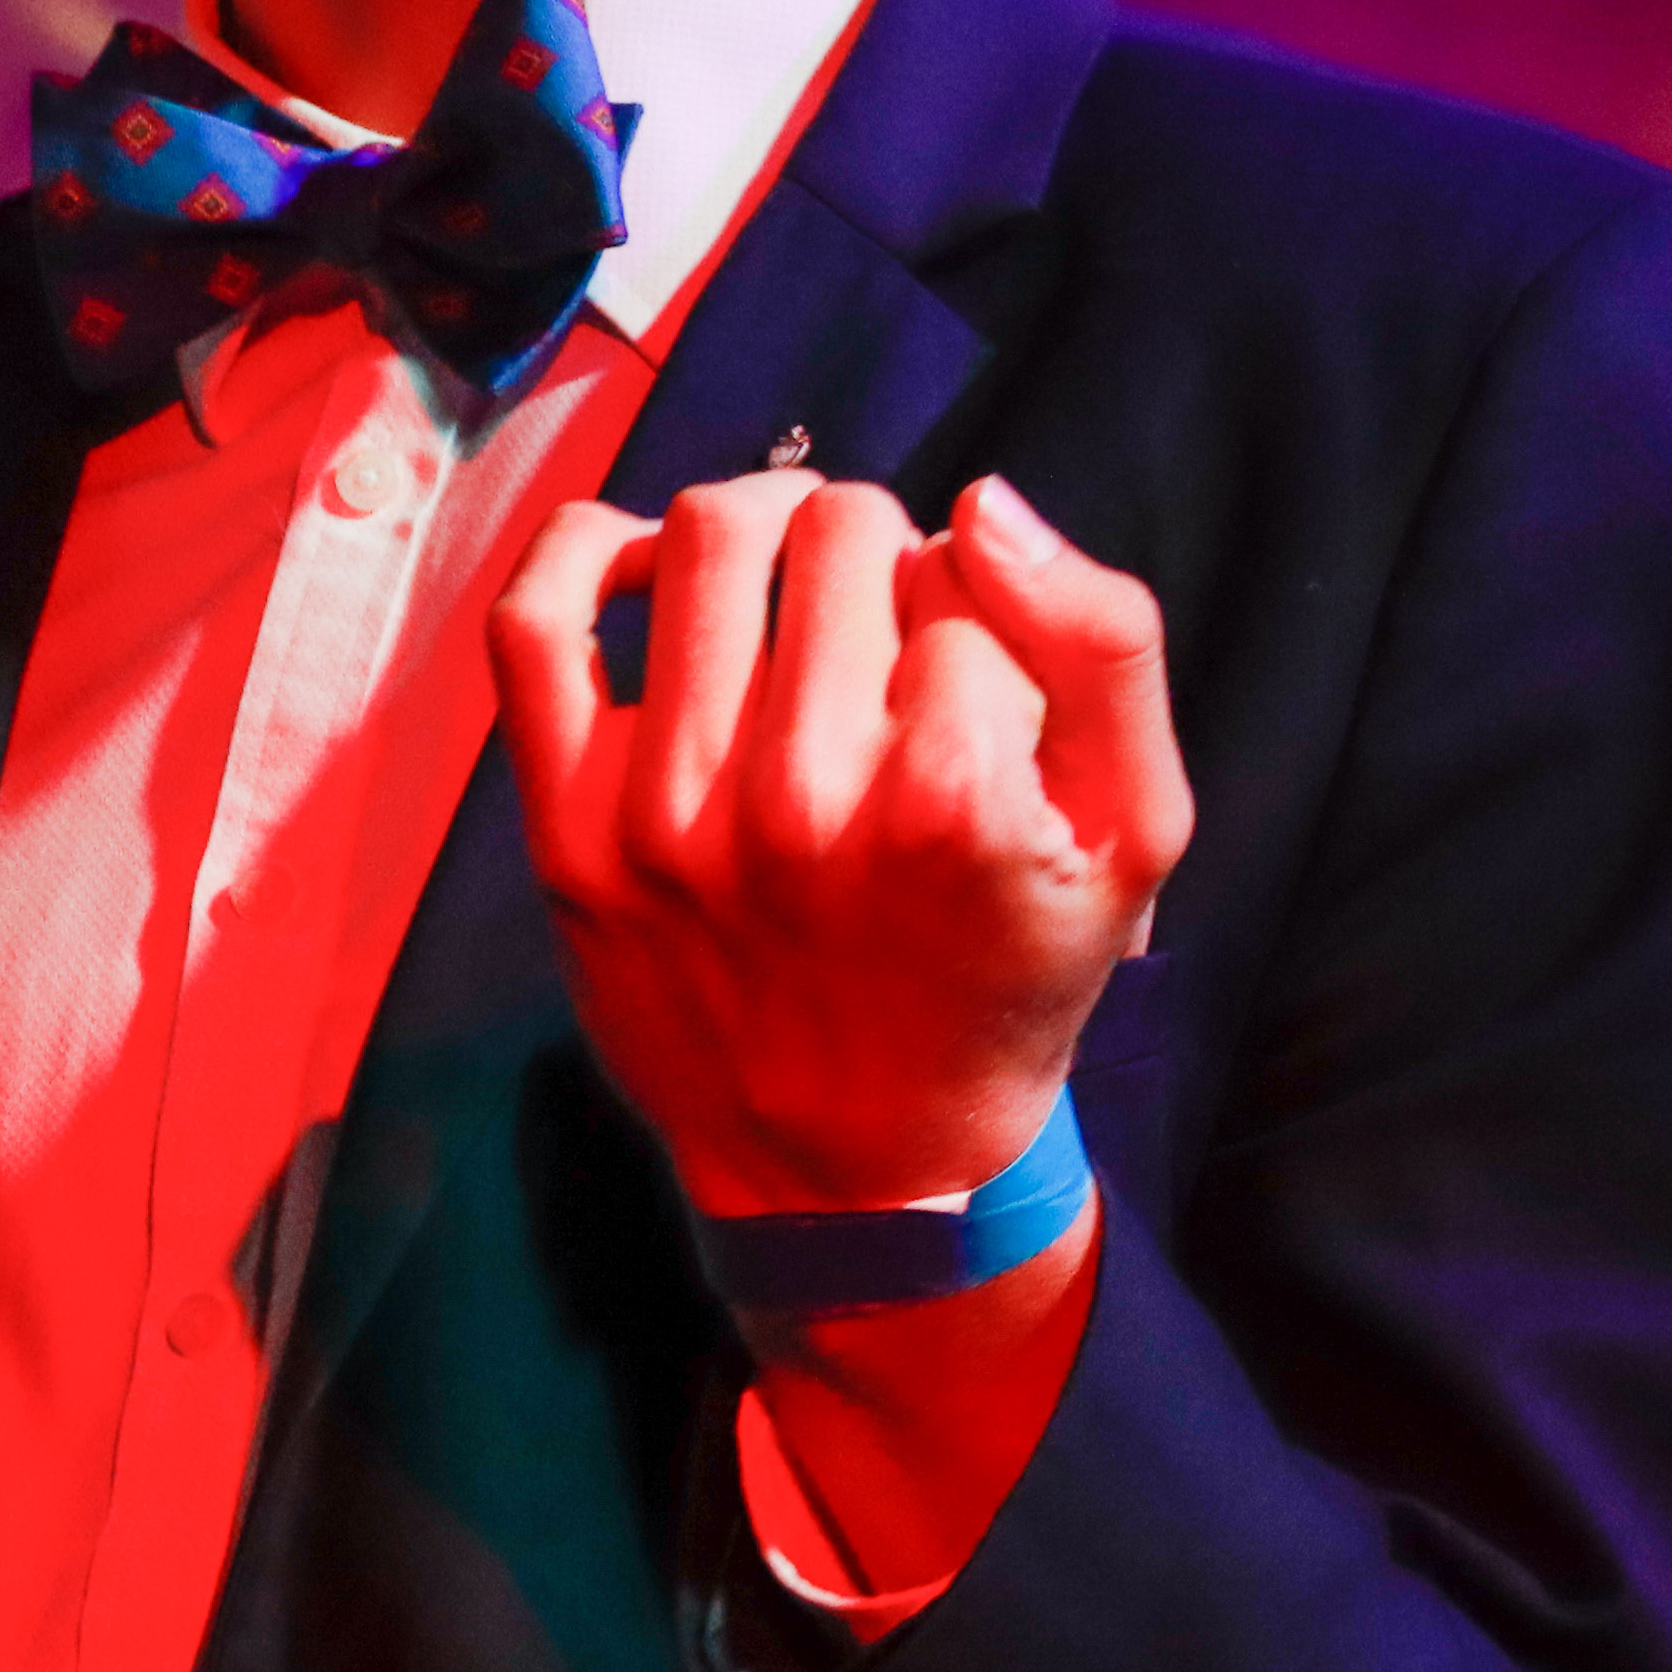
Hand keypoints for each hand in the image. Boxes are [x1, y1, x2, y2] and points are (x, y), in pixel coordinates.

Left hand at [486, 470, 1192, 1215]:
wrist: (862, 1165)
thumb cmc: (1008, 978)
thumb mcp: (1136, 832)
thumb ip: (1104, 644)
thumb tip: (985, 506)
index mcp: (955, 804)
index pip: (963, 579)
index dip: (976, 605)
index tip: (968, 678)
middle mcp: (801, 807)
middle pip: (839, 534)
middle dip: (877, 552)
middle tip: (881, 628)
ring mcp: (666, 818)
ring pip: (708, 541)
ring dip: (765, 533)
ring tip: (792, 591)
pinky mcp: (567, 833)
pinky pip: (535, 623)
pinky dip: (585, 549)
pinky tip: (645, 566)